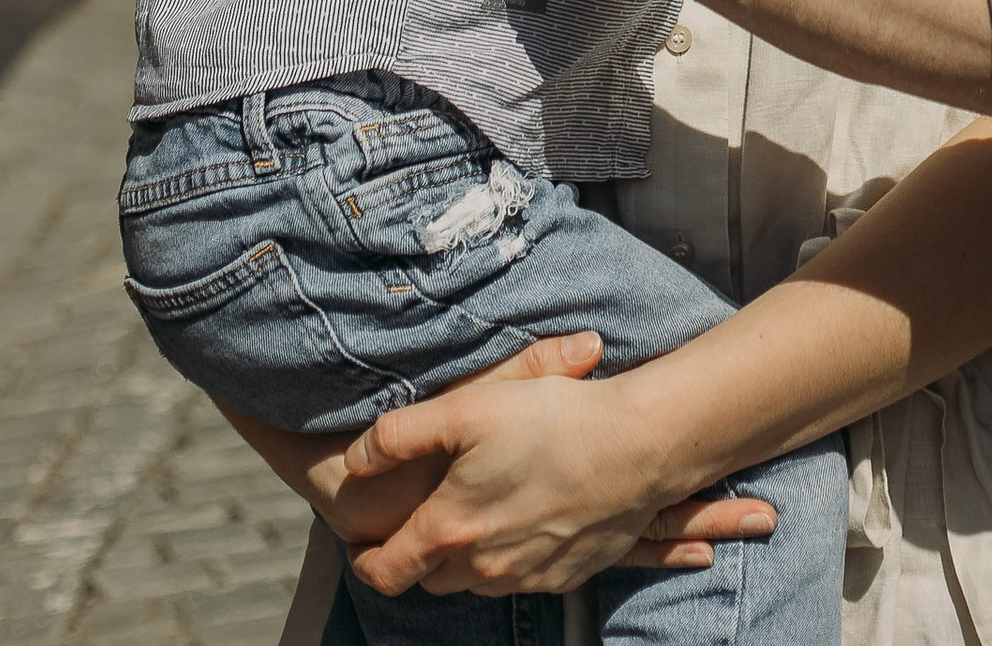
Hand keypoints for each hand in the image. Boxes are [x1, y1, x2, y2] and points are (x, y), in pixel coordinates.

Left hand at [341, 352, 776, 598]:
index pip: (385, 571)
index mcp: (450, 529)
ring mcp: (524, 578)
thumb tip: (355, 459)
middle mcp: (482, 567)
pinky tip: (525, 518)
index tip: (361, 542)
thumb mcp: (466, 408)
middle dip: (418, 554)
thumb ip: (399, 435)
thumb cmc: (550, 419)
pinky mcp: (563, 577)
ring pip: (474, 582)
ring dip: (465, 558)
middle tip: (422, 518)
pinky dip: (509, 558)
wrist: (636, 447)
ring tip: (476, 513)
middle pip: (429, 578)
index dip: (364, 559)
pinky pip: (519, 580)